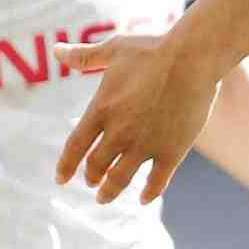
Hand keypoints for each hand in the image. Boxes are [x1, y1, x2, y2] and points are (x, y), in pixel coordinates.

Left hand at [57, 29, 229, 203]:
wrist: (192, 57)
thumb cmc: (152, 49)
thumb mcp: (114, 49)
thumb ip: (84, 56)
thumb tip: (56, 50)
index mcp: (102, 110)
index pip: (75, 147)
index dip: (66, 166)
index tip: (61, 179)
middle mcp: (119, 132)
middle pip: (96, 166)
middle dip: (91, 178)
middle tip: (91, 183)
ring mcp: (146, 144)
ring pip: (121, 179)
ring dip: (110, 192)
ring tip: (105, 198)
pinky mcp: (172, 150)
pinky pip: (157, 181)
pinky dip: (149, 193)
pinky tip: (144, 199)